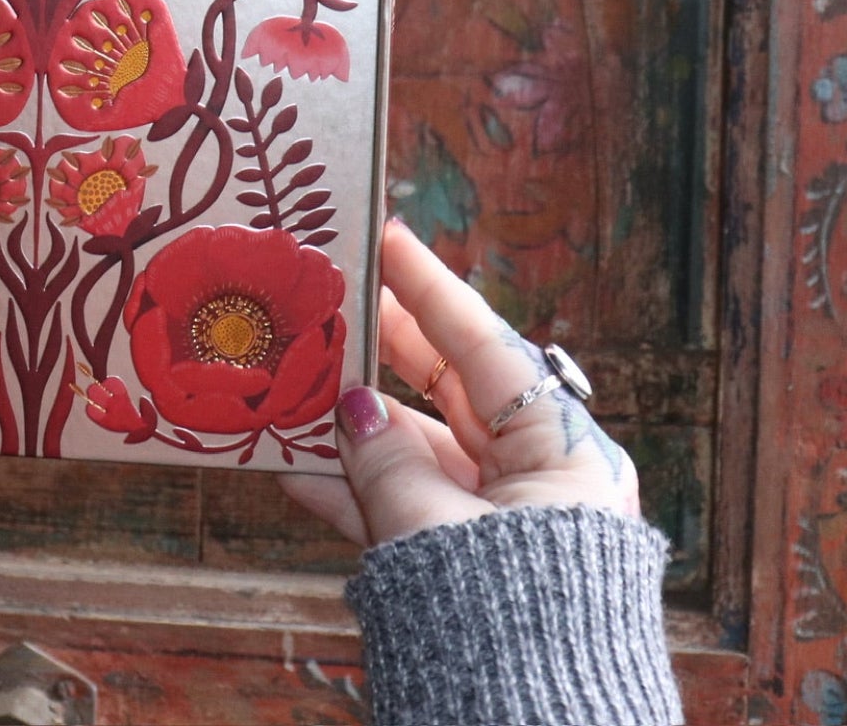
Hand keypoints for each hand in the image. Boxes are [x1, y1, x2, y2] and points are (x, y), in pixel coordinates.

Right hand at [283, 219, 636, 546]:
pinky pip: (403, 505)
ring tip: (293, 378)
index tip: (386, 235)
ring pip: (416, 448)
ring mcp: (497, 522)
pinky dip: (352, 487)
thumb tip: (349, 404)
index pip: (484, 343)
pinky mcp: (464, 566)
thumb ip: (383, 455)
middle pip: (449, 389)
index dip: (428, 287)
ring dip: (353, 421)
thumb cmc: (499, 615)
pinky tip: (289, 466)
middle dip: (385, 347)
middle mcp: (536, 477)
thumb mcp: (429, 521)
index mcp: (560, 450)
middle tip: (335, 296)